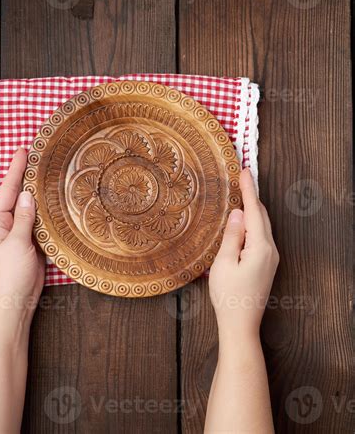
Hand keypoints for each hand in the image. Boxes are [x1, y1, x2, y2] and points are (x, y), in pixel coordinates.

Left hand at [0, 148, 44, 329]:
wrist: (15, 302)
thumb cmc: (10, 275)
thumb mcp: (17, 244)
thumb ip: (24, 218)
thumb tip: (28, 195)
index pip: (7, 190)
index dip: (16, 169)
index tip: (24, 150)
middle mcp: (6, 224)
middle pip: (17, 195)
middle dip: (25, 175)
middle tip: (36, 155)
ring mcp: (19, 233)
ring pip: (29, 207)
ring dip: (36, 191)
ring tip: (46, 171)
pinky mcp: (31, 242)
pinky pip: (38, 220)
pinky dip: (44, 209)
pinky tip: (51, 200)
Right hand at [209, 168, 278, 340]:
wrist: (241, 324)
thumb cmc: (228, 295)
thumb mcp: (224, 263)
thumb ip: (232, 236)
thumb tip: (238, 213)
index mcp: (260, 247)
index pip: (255, 211)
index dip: (249, 190)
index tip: (245, 171)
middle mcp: (271, 250)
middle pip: (262, 216)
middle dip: (253, 196)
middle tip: (243, 178)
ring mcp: (271, 258)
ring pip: (263, 226)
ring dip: (254, 209)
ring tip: (242, 194)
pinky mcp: (267, 265)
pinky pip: (261, 237)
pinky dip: (254, 223)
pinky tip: (245, 221)